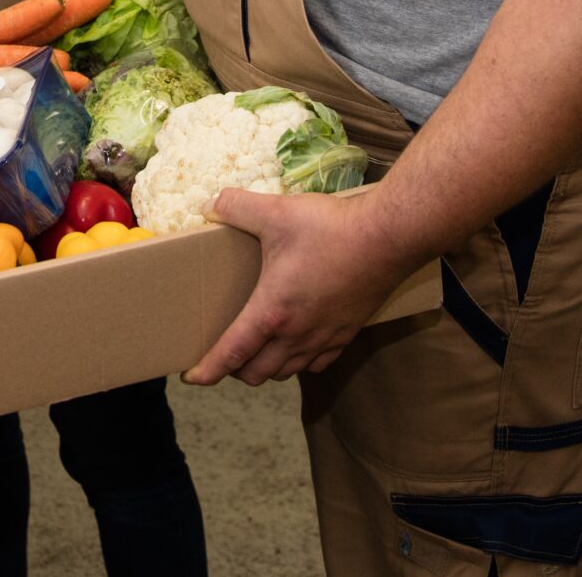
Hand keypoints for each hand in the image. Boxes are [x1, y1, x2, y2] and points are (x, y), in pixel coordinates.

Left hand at [184, 188, 427, 386]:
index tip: (192, 377)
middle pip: (257, 373)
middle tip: (224, 353)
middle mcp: (297, 334)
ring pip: (287, 372)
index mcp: (272, 311)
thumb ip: (236, 206)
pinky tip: (297, 347)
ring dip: (267, 368)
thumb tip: (209, 205)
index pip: (232, 352)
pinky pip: (317, 364)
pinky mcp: (347, 334)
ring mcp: (324, 338)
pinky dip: (300, 363)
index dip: (208, 369)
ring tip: (256, 351)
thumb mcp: (276, 211)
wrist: (388, 237)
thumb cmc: (331, 228)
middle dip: (235, 370)